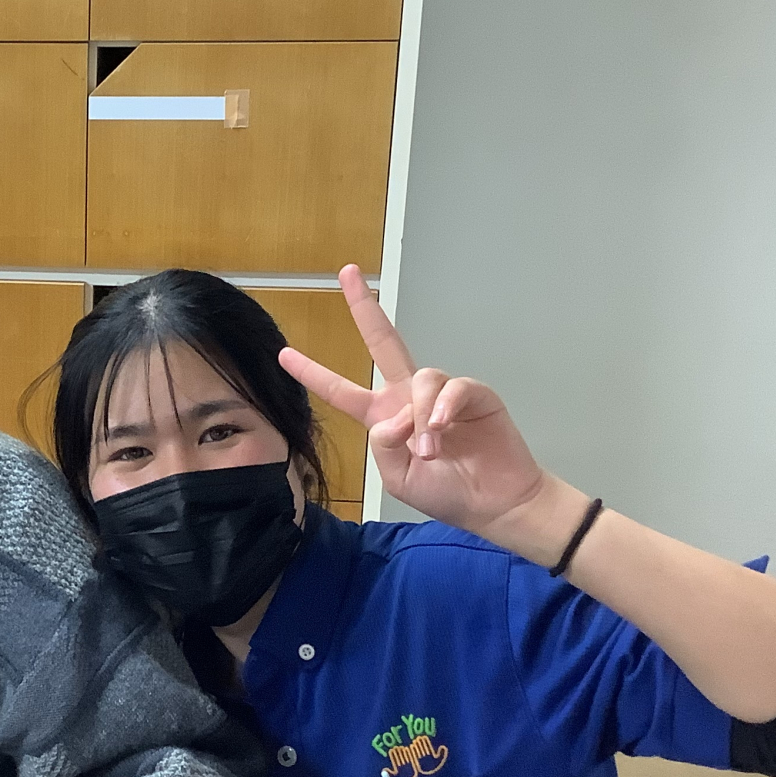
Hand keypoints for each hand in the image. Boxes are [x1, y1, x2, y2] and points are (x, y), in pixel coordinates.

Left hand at [279, 266, 587, 560]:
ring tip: (430, 451)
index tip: (283, 355)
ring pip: (421, 379)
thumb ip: (383, 446)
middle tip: (348, 273)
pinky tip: (442, 427)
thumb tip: (393, 417)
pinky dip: (444, 406)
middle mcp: (408, 397)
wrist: (492, 503)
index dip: (313, 373)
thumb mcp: (399, 477)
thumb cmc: (445, 492)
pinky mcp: (474, 394)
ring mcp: (440, 392)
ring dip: (422, 417)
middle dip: (364, 307)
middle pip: (384, 341)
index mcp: (383, 417)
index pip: (342, 391)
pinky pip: (453, 387)